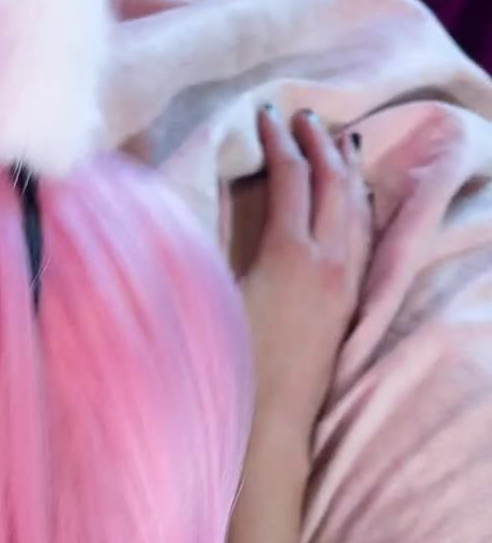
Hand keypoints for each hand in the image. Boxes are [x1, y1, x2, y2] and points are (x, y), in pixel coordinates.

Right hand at [239, 107, 371, 453]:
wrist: (268, 427)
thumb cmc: (230, 366)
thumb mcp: (211, 299)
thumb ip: (206, 246)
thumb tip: (178, 211)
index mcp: (290, 253)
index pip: (291, 178)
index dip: (277, 142)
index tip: (265, 116)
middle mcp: (327, 262)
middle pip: (333, 183)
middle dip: (319, 143)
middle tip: (304, 117)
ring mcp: (343, 285)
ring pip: (356, 209)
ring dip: (346, 170)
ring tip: (339, 143)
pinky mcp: (347, 307)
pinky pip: (363, 239)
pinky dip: (358, 208)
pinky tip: (355, 202)